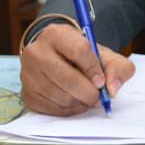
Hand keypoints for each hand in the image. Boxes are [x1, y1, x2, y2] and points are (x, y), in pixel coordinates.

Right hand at [20, 22, 134, 115]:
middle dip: (89, 92)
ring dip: (80, 102)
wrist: (58, 59)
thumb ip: (118, 68)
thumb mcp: (104, 54)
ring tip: (86, 96)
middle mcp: (36, 52)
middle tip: (98, 96)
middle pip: (68, 78)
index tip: (101, 81)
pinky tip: (74, 100)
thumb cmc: (83, 57)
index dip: (94, 69)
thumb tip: (113, 89)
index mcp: (56, 34)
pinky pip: (52, 109)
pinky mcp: (26, 93)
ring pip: (61, 96)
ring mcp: (28, 74)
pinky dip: (69, 110)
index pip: (79, 50)